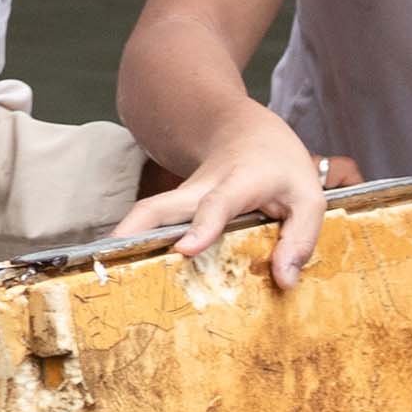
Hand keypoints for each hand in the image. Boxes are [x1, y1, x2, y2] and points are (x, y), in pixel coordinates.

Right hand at [113, 114, 336, 288]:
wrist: (241, 129)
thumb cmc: (278, 164)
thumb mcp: (309, 195)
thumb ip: (300, 238)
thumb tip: (284, 282)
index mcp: (239, 182)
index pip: (217, 204)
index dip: (201, 226)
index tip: (185, 249)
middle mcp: (202, 188)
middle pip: (160, 206)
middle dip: (133, 230)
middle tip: (110, 260)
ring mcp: (181, 198)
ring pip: (146, 214)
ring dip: (124, 239)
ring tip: (102, 272)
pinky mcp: (172, 208)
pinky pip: (150, 225)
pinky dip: (133, 244)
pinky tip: (121, 270)